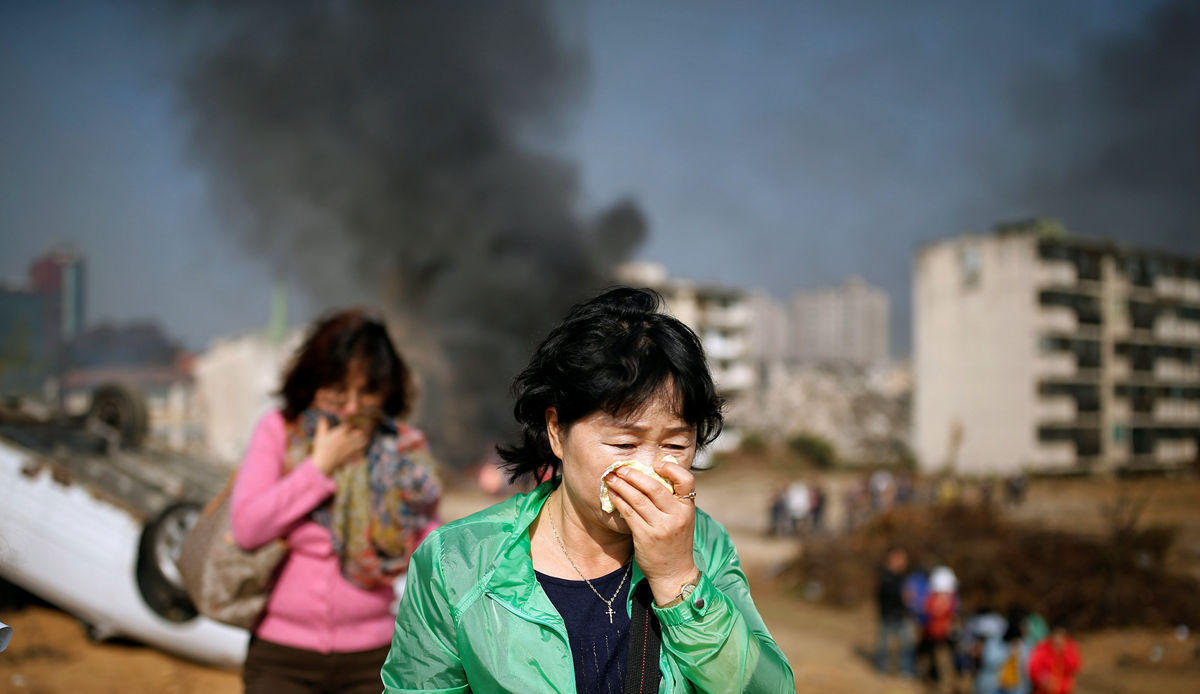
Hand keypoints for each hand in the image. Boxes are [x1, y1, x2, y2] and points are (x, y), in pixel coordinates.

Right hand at [311, 416, 368, 475]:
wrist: (324, 463)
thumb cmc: (321, 449)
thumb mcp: (321, 436)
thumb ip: (323, 426)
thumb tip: (323, 418)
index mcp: (340, 433)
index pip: (349, 425)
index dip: (349, 426)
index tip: (348, 428)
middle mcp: (348, 439)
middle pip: (359, 433)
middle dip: (359, 433)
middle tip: (356, 434)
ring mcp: (351, 448)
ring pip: (363, 441)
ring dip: (362, 441)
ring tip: (359, 441)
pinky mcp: (353, 456)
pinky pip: (361, 451)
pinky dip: (361, 450)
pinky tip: (358, 450)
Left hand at [603, 456, 698, 604]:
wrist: (674, 573)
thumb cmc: (675, 542)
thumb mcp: (683, 519)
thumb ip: (672, 500)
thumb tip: (653, 475)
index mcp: (688, 508)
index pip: (686, 480)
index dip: (671, 468)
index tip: (656, 464)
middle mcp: (677, 515)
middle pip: (654, 487)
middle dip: (634, 475)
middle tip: (621, 469)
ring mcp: (661, 527)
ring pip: (638, 499)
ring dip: (622, 486)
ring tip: (611, 478)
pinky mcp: (646, 536)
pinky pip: (629, 513)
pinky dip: (619, 501)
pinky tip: (612, 495)